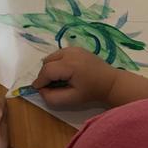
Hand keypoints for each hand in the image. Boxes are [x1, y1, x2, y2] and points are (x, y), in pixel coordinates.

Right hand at [33, 47, 147, 108]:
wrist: (110, 82)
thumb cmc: (92, 92)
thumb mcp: (72, 99)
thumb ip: (53, 97)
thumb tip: (41, 90)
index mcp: (71, 65)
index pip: (47, 70)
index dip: (40, 81)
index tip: (37, 89)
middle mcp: (71, 53)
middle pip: (47, 62)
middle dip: (44, 74)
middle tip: (50, 86)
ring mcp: (74, 48)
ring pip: (51, 57)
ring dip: (50, 68)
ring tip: (58, 79)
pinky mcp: (76, 48)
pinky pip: (59, 54)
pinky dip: (57, 62)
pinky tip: (65, 72)